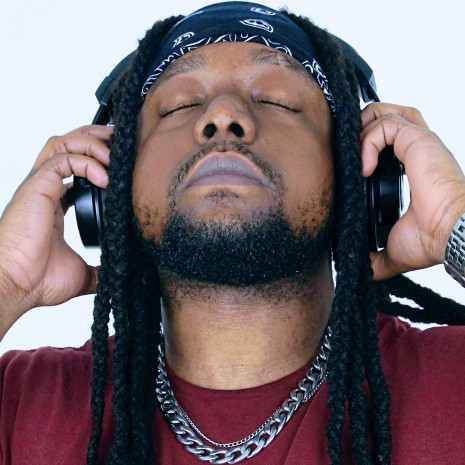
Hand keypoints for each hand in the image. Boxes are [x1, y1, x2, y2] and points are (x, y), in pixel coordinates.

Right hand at [0, 125, 111, 336]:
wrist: (16, 286)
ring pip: (63, 144)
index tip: (120, 167)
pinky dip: (87, 161)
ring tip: (114, 155)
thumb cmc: (36, 280)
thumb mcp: (80, 274)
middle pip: (67, 147)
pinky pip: (63, 159)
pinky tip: (105, 178)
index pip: (73, 170)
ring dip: (92, 143)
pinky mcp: (38, 187)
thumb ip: (99, 270)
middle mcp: (45, 190)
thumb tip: (117, 275)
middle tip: (119, 142)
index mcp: (53, 205)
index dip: (97, 163)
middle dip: (95, 139)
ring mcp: (40, 186)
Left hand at [360, 103, 464, 280]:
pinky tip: (364, 169)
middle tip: (350, 155)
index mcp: (413, 168)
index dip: (366, 146)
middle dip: (362, 128)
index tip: (352, 169)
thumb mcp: (394, 248)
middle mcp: (417, 151)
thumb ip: (377, 256)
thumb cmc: (433, 238)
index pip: (389, 141)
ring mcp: (418, 144)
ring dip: (363, 129)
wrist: (450, 235)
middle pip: (387, 118)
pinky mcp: (417, 141)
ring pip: (385, 114)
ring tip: (355, 156)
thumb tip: (361, 267)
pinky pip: (385, 127)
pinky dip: (368, 142)